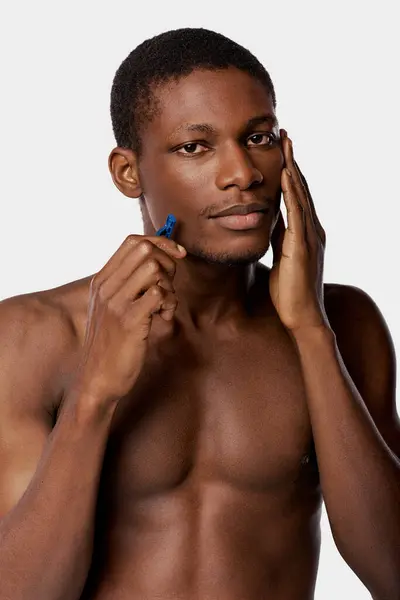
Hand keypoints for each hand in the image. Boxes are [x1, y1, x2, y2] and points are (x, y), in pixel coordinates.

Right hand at [73, 234, 185, 404]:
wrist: (97, 379)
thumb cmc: (110, 344)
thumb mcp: (111, 308)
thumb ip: (127, 285)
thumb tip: (156, 262)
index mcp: (101, 281)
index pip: (133, 241)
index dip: (161, 243)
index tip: (177, 255)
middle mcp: (106, 288)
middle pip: (145, 249)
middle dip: (168, 264)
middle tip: (168, 288)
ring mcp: (116, 304)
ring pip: (153, 268)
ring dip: (169, 286)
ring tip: (164, 306)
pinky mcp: (130, 322)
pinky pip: (159, 294)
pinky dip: (170, 304)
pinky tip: (163, 319)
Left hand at [269, 130, 328, 333]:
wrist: (301, 316)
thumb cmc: (289, 291)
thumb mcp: (281, 256)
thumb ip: (279, 236)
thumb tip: (268, 219)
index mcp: (305, 232)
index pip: (297, 195)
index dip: (290, 172)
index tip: (282, 150)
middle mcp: (312, 229)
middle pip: (301, 188)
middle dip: (293, 162)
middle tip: (285, 136)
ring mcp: (310, 236)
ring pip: (301, 196)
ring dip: (292, 169)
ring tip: (286, 146)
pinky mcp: (302, 246)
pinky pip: (297, 214)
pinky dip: (292, 194)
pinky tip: (285, 177)